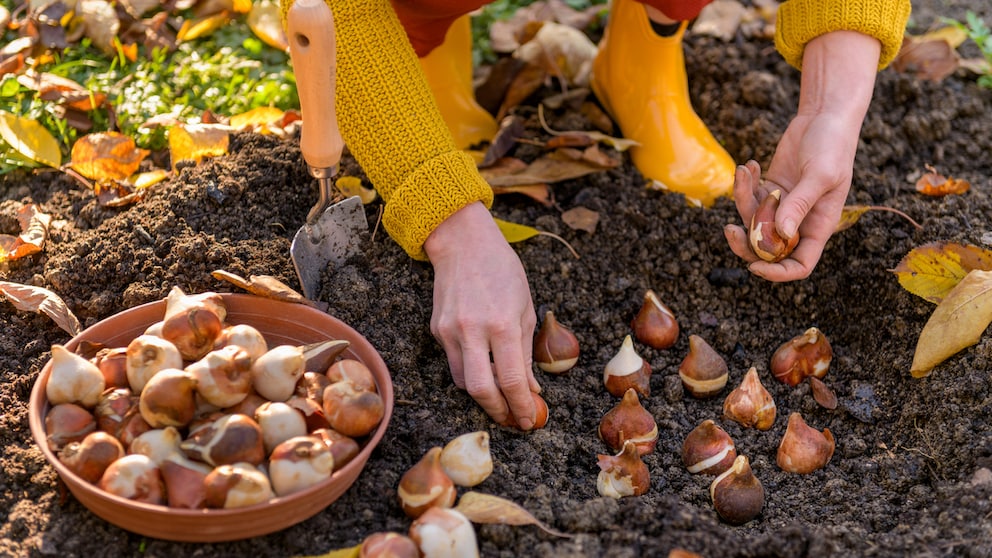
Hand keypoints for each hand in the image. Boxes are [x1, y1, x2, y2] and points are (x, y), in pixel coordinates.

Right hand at [423, 202, 540, 428]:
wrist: (463, 243)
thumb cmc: (502, 270)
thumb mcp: (526, 307)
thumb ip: (526, 352)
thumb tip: (531, 389)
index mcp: (502, 323)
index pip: (512, 379)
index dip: (522, 405)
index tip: (530, 419)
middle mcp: (473, 330)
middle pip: (481, 390)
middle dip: (498, 411)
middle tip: (512, 419)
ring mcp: (450, 331)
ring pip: (463, 382)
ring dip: (484, 395)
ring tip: (501, 398)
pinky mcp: (436, 330)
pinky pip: (454, 363)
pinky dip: (471, 373)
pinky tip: (484, 370)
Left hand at [724, 31, 881, 280]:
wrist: (824, 117)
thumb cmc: (832, 145)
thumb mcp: (820, 174)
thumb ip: (800, 204)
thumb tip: (781, 233)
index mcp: (818, 227)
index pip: (799, 264)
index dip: (778, 272)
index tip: (754, 267)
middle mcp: (799, 222)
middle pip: (768, 250)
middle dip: (746, 243)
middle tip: (729, 229)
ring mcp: (782, 206)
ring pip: (752, 221)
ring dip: (742, 200)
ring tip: (744, 171)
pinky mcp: (769, 189)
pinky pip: (749, 198)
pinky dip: (744, 185)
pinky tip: (749, 165)